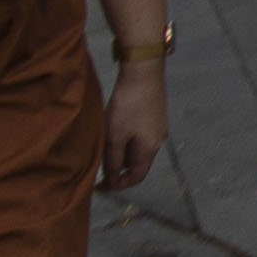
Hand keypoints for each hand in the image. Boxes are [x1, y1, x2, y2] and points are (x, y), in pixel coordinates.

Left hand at [100, 58, 168, 191]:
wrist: (143, 71)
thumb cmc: (128, 105)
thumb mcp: (115, 136)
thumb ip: (112, 160)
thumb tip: (111, 179)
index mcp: (150, 148)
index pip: (136, 176)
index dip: (118, 184)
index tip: (99, 185)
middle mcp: (158, 140)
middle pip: (137, 162)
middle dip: (118, 167)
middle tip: (97, 164)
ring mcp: (158, 125)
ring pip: (138, 147)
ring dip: (121, 151)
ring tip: (103, 144)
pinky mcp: (155, 113)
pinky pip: (140, 135)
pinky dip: (126, 139)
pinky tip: (114, 128)